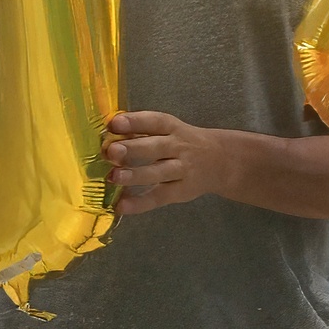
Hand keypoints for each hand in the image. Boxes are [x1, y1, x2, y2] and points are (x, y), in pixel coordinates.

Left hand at [103, 110, 249, 212]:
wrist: (221, 160)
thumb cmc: (183, 143)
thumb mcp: (170, 131)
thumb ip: (142, 132)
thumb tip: (107, 134)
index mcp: (173, 128)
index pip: (154, 121)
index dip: (135, 122)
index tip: (114, 123)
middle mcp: (178, 147)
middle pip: (155, 147)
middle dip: (133, 149)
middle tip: (111, 151)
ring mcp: (182, 170)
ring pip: (158, 173)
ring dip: (135, 175)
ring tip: (114, 178)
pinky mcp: (181, 191)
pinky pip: (159, 197)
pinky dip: (139, 203)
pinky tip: (121, 206)